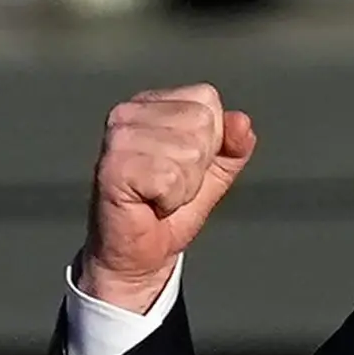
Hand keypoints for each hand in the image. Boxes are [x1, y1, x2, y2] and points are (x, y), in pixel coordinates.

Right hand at [79, 83, 256, 312]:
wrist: (138, 255)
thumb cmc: (168, 210)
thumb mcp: (214, 172)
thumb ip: (233, 145)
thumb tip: (241, 122)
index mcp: (151, 104)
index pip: (207, 99)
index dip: (211, 140)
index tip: (183, 165)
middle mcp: (129, 113)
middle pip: (201, 123)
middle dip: (198, 165)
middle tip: (170, 185)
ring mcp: (118, 138)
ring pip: (189, 150)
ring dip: (183, 186)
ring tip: (159, 195)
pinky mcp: (113, 167)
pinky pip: (169, 177)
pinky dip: (169, 200)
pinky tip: (149, 204)